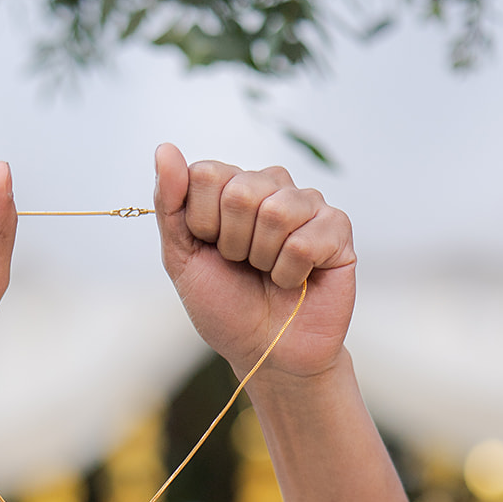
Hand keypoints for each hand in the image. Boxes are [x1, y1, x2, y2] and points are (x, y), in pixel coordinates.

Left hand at [153, 144, 355, 381]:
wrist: (265, 352)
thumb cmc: (226, 306)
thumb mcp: (182, 257)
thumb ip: (170, 203)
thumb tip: (164, 149)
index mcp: (233, 187)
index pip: (206, 173)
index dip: (202, 222)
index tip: (212, 249)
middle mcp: (272, 187)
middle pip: (241, 191)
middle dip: (233, 243)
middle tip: (244, 265)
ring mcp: (308, 205)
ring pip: (277, 212)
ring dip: (264, 258)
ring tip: (269, 273)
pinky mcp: (338, 230)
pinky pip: (305, 239)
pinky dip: (291, 272)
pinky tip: (297, 281)